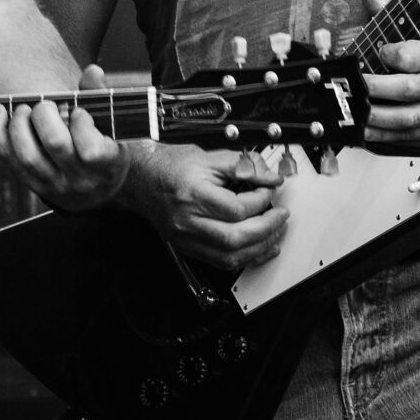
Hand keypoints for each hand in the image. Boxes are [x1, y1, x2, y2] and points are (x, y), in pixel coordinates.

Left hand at [0, 64, 129, 209]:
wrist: (95, 189)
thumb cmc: (104, 144)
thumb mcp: (111, 125)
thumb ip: (101, 95)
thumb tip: (92, 70)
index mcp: (106, 166)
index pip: (92, 151)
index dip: (82, 124)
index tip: (79, 112)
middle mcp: (80, 181)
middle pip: (55, 144)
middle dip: (45, 115)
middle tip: (45, 105)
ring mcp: (53, 185)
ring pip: (27, 156)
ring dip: (20, 124)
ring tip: (23, 109)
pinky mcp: (30, 183)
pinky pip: (7, 159)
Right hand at [117, 143, 286, 271]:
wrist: (138, 178)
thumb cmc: (169, 166)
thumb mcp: (207, 156)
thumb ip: (242, 166)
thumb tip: (270, 178)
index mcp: (193, 195)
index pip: (236, 208)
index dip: (260, 200)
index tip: (268, 191)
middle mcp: (188, 220)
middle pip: (235, 238)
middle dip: (267, 229)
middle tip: (280, 216)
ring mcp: (186, 237)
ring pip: (229, 257)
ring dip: (259, 248)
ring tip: (275, 233)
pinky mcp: (187, 246)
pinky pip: (220, 262)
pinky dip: (245, 258)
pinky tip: (259, 249)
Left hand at [359, 0, 419, 142]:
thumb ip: (397, 15)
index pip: (413, 56)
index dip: (392, 54)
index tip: (377, 51)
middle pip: (406, 89)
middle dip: (375, 87)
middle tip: (353, 84)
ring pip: (405, 118)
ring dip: (375, 117)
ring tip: (353, 110)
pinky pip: (406, 136)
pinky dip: (382, 136)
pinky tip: (363, 130)